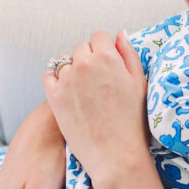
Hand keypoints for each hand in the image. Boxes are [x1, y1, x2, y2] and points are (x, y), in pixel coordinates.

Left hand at [42, 31, 163, 188]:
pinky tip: (68, 93)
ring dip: (73, 70)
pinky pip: (48, 76)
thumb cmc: (133, 121)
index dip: (105, 49)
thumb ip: (129, 54)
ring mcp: (67, 80)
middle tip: (98, 81)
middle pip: (81, 48)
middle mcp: (84, 64)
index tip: (108, 63)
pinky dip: (56, 80)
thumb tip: (120, 35)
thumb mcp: (140, 83)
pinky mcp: (54, 96)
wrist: (116, 154)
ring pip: (65, 62)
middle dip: (89, 59)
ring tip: (85, 91)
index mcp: (107, 57)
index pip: (99, 36)